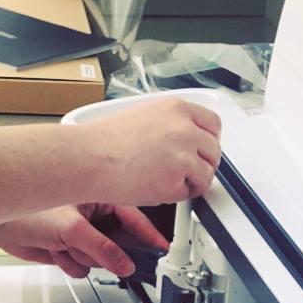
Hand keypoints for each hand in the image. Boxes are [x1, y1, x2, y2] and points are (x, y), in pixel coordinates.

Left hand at [0, 204, 169, 278]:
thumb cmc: (25, 209)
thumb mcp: (72, 229)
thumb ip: (103, 249)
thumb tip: (125, 263)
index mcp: (95, 192)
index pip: (131, 213)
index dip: (147, 232)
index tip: (161, 247)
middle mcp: (89, 210)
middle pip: (117, 239)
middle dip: (107, 251)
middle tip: (107, 257)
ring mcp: (78, 228)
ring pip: (99, 255)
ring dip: (84, 257)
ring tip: (66, 248)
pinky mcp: (66, 244)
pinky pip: (82, 263)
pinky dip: (71, 262)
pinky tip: (56, 253)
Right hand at [80, 97, 221, 206]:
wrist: (88, 157)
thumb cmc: (102, 141)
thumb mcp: (141, 116)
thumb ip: (169, 124)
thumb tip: (183, 139)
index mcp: (175, 107)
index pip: (213, 123)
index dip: (208, 140)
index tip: (201, 149)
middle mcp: (184, 127)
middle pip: (214, 150)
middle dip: (202, 163)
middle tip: (183, 171)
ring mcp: (184, 153)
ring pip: (206, 174)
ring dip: (190, 181)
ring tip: (162, 179)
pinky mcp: (179, 178)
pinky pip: (190, 192)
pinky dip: (175, 194)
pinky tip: (154, 186)